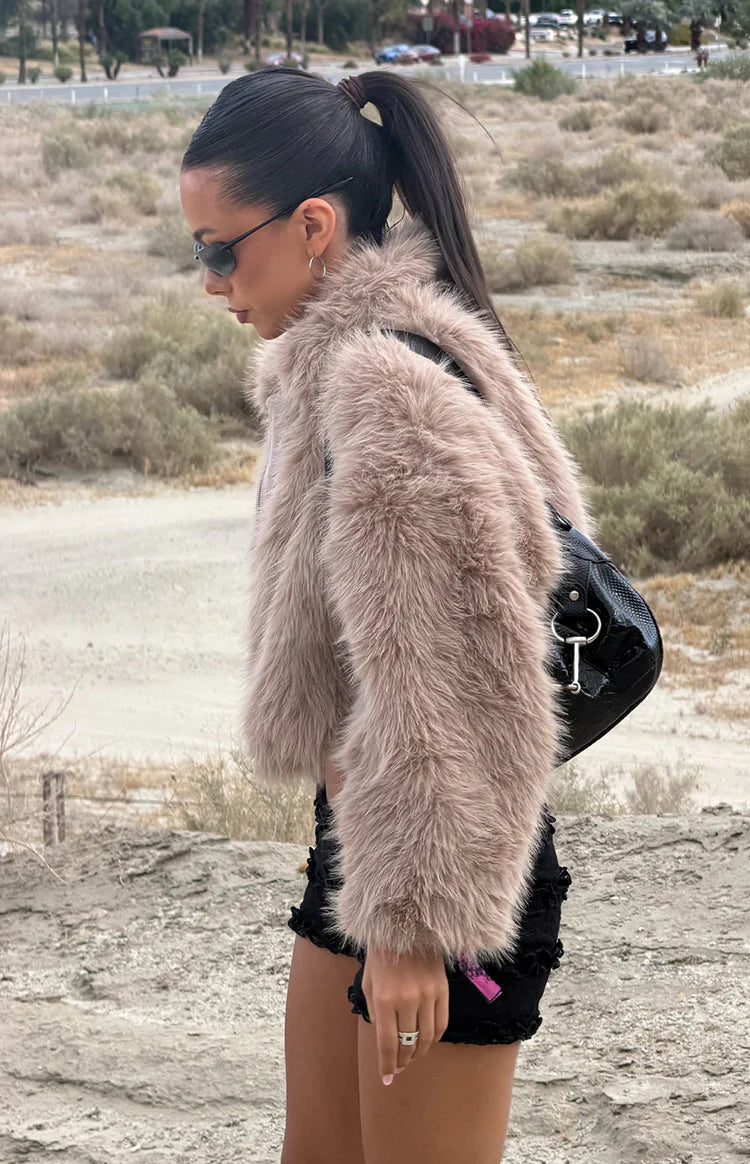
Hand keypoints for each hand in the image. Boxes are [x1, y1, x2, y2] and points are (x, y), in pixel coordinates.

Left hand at [361, 945, 449, 1085]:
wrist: (404, 926)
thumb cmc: (381, 955)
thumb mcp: (368, 984)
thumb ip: (375, 1013)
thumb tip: (384, 1038)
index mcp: (384, 999)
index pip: (387, 1044)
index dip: (387, 1065)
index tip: (387, 1079)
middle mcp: (407, 1000)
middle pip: (408, 1043)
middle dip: (402, 1060)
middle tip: (398, 1067)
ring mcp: (427, 995)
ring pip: (427, 1038)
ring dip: (419, 1052)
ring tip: (412, 1056)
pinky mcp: (442, 990)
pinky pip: (441, 1023)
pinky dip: (435, 1037)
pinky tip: (427, 1041)